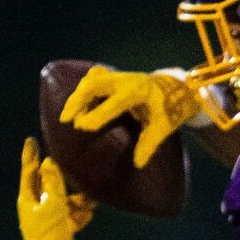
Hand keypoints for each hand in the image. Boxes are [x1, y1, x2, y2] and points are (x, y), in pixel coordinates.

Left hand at [17, 137, 93, 239]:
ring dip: (75, 199)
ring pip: (60, 201)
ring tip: (91, 199)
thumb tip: (49, 162)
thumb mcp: (53, 205)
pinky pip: (67, 216)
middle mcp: (33, 207)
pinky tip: (89, 213)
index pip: (28, 172)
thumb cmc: (50, 234)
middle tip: (62, 161)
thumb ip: (52, 183)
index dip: (30, 155)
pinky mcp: (55, 230)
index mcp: (27, 200)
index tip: (30, 140)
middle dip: (58, 177)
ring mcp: (44, 219)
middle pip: (45, 185)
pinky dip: (77, 214)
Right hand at [60, 66, 201, 168]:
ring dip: (77, 96)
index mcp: (139, 91)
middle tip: (65, 119)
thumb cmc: (169, 109)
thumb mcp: (164, 127)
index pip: (114, 102)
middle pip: (95, 83)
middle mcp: (126, 80)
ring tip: (68, 116)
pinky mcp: (113, 76)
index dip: (96, 114)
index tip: (81, 127)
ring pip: (91, 80)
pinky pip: (93, 79)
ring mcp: (118, 75)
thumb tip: (138, 163)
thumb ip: (150, 144)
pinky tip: (77, 105)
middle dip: (77, 100)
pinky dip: (83, 91)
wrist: (174, 87)